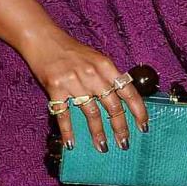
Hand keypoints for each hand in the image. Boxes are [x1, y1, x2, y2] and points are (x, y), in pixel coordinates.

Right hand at [26, 29, 148, 152]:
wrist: (42, 38)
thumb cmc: (71, 50)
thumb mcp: (96, 57)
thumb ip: (109, 76)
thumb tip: (123, 101)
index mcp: (106, 66)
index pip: (129, 92)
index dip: (138, 111)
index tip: (144, 127)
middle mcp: (92, 74)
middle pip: (112, 106)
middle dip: (120, 128)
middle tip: (124, 144)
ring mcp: (73, 81)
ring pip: (91, 113)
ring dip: (98, 133)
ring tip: (103, 147)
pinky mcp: (55, 87)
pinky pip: (64, 114)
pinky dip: (68, 131)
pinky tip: (71, 144)